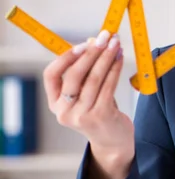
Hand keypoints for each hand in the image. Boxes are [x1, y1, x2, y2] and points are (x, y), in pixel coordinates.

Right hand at [43, 29, 134, 164]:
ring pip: (94, 79)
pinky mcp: (100, 116)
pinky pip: (108, 86)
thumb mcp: (86, 94)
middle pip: (74, 75)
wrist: (112, 141)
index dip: (65, 57)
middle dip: (91, 52)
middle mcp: (64, 111)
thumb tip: (93, 41)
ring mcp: (81, 115)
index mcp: (55, 103)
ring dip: (106, 58)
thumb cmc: (99, 112)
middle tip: (104, 37)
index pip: (50, 75)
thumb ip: (87, 72)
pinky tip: (120, 58)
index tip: (82, 44)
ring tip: (116, 44)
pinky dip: (115, 69)